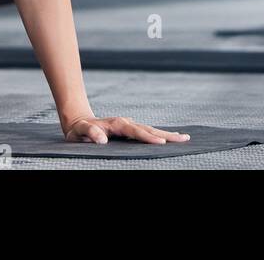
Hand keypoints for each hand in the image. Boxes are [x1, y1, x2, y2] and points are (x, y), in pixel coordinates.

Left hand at [60, 111, 190, 145]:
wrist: (79, 121)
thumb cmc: (79, 129)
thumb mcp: (80, 131)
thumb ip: (90, 132)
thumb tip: (103, 140)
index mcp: (117, 124)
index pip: (136, 132)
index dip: (148, 137)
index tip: (161, 143)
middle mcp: (126, 123)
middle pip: (149, 129)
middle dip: (167, 135)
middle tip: (184, 139)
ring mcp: (129, 125)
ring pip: (151, 130)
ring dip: (167, 134)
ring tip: (184, 138)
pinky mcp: (130, 130)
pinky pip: (147, 132)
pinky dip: (159, 134)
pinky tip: (169, 138)